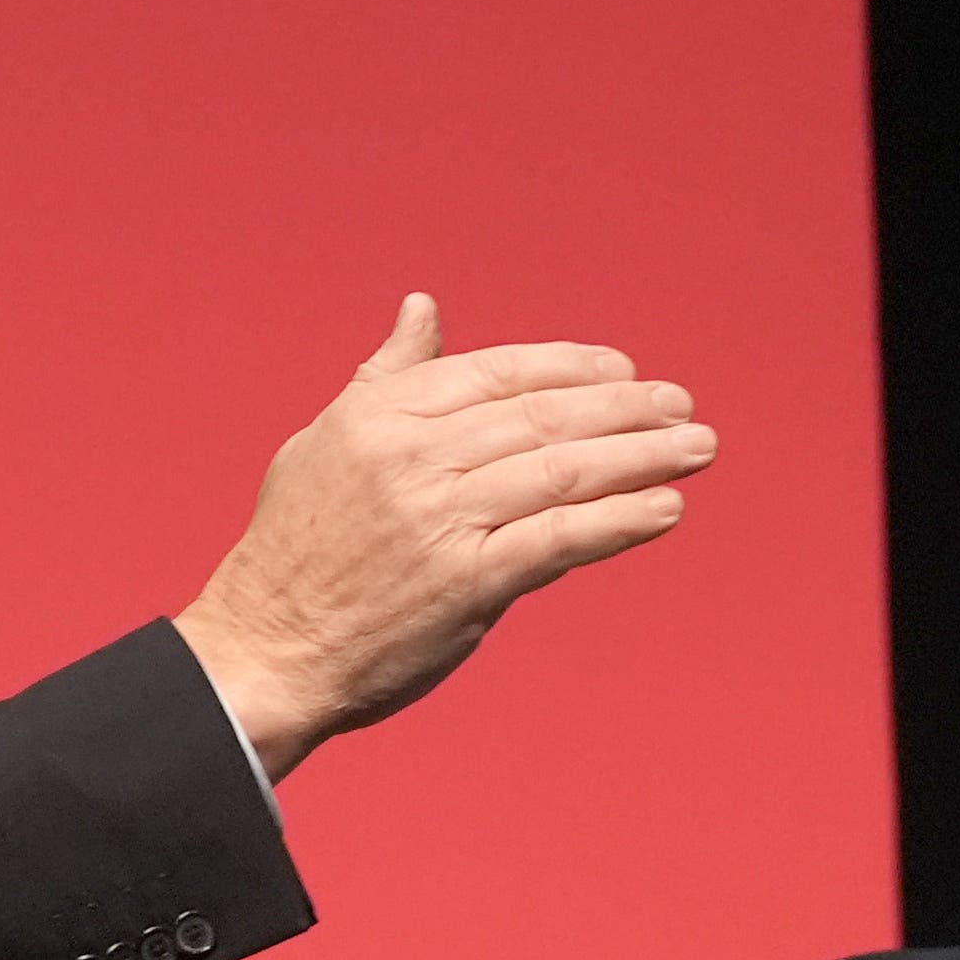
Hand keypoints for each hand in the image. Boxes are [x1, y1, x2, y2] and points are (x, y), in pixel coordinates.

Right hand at [174, 294, 716, 779]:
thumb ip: (386, 376)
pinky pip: (561, 539)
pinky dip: (620, 520)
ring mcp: (443, 520)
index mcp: (382, 415)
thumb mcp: (327, 440)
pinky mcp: (467, 583)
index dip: (570, 366)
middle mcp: (415, 458)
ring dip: (643, 457)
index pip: (498, 373)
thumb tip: (424, 308)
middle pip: (544, 417)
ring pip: (564, 471)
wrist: (263, 651)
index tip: (624, 368)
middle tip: (683, 406)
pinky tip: (666, 508)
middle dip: (626, 408)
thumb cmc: (294, 551)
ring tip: (696, 449)